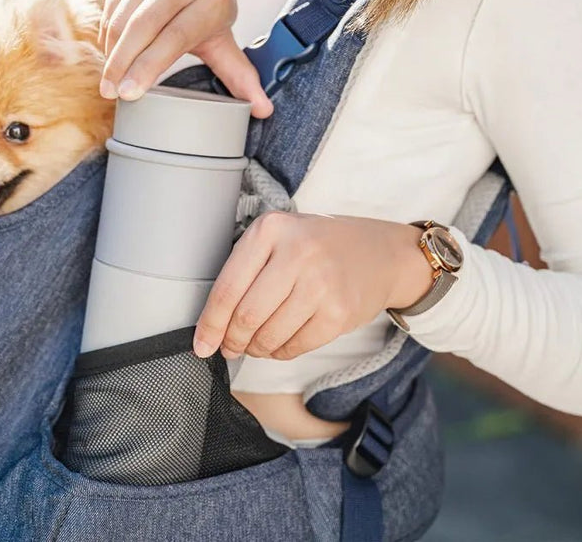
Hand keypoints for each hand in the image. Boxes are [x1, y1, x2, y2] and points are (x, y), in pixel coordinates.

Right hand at [96, 0, 272, 117]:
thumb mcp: (219, 29)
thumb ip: (237, 71)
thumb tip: (262, 109)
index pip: (176, 36)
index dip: (150, 66)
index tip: (131, 92)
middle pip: (144, 27)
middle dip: (123, 64)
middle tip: (112, 92)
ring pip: (122, 18)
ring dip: (111, 53)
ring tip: (108, 79)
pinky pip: (111, 8)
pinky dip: (106, 35)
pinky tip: (109, 52)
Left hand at [192, 213, 432, 360]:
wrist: (380, 253)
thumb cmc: (318, 247)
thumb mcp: (280, 238)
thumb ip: (245, 271)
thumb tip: (212, 327)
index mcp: (272, 229)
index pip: (227, 287)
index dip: (210, 323)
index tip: (201, 344)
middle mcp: (297, 252)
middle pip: (246, 315)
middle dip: (232, 340)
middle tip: (230, 347)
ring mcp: (321, 283)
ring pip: (269, 335)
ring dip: (256, 349)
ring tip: (255, 344)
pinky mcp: (340, 312)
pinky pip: (295, 346)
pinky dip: (280, 352)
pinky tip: (279, 344)